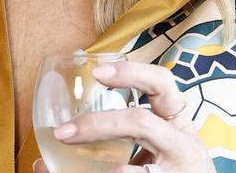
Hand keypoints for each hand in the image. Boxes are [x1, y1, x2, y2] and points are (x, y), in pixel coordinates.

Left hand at [33, 60, 210, 172]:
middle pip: (141, 122)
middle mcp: (183, 144)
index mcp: (178, 124)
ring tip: (66, 152)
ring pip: (136, 155)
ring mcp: (180, 168)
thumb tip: (51, 155)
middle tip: (64, 132)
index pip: (163, 84)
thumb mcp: (159, 152)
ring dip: (99, 146)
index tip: (97, 73)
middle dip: (97, 124)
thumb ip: (121, 143)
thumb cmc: (176, 171)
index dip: (131, 73)